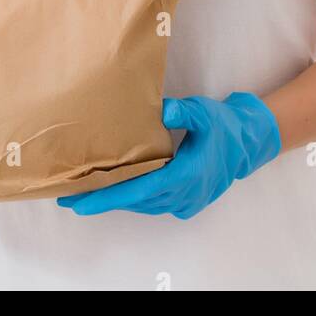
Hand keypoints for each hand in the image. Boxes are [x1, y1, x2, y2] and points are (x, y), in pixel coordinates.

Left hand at [57, 93, 280, 219]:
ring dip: (117, 199)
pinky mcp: (187, 204)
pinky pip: (154, 205)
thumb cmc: (223, 126)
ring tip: (87, 192)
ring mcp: (186, 202)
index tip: (80, 202)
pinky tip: (118, 189)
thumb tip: (161, 110)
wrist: (247, 144)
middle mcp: (185, 194)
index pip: (139, 191)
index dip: (108, 197)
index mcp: (186, 175)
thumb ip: (184, 111)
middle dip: (102, 198)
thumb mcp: (205, 112)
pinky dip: (135, 199)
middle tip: (69, 194)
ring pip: (143, 205)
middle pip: (135, 201)